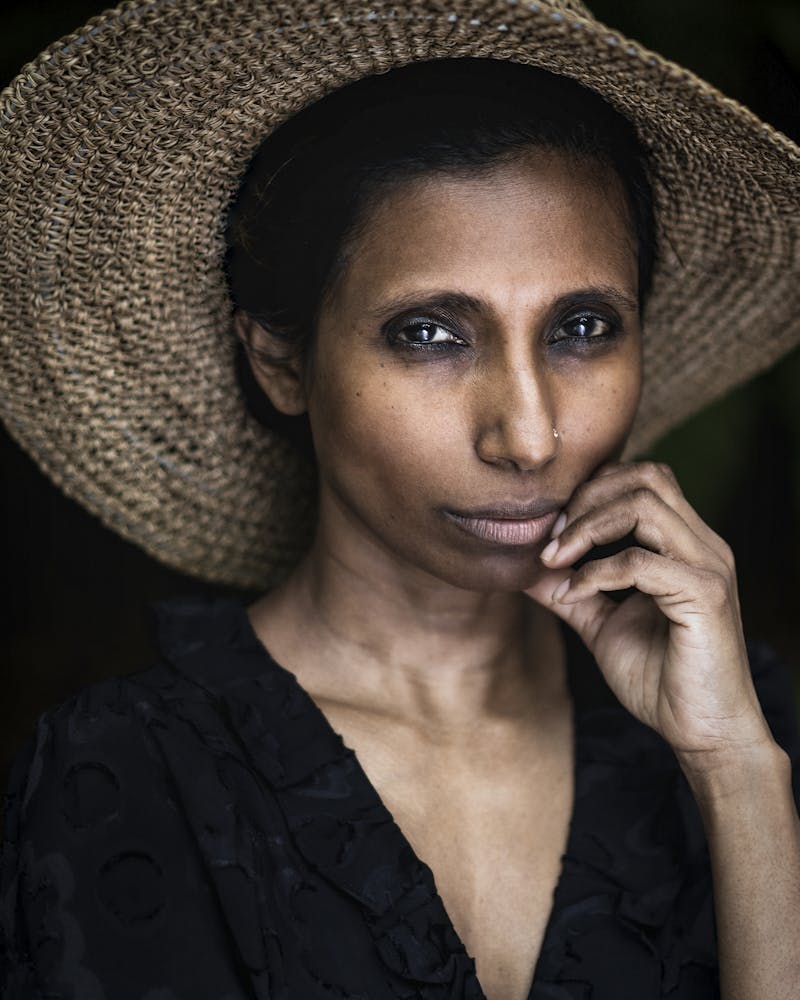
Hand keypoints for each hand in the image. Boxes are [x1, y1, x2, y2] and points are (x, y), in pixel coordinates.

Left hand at [524, 460, 774, 769]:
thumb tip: (526, 569)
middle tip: (553, 540)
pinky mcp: (705, 595)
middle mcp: (703, 545)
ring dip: (588, 528)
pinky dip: (597, 572)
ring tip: (558, 560)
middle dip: (587, 499)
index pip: (644, 477)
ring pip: (644, 505)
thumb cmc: (660, 680)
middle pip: (646, 476)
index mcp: (685, 544)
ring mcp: (708, 566)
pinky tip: (576, 593)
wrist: (701, 733)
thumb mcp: (601, 625)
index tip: (554, 531)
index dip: (592, 491)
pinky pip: (640, 561)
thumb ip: (570, 592)